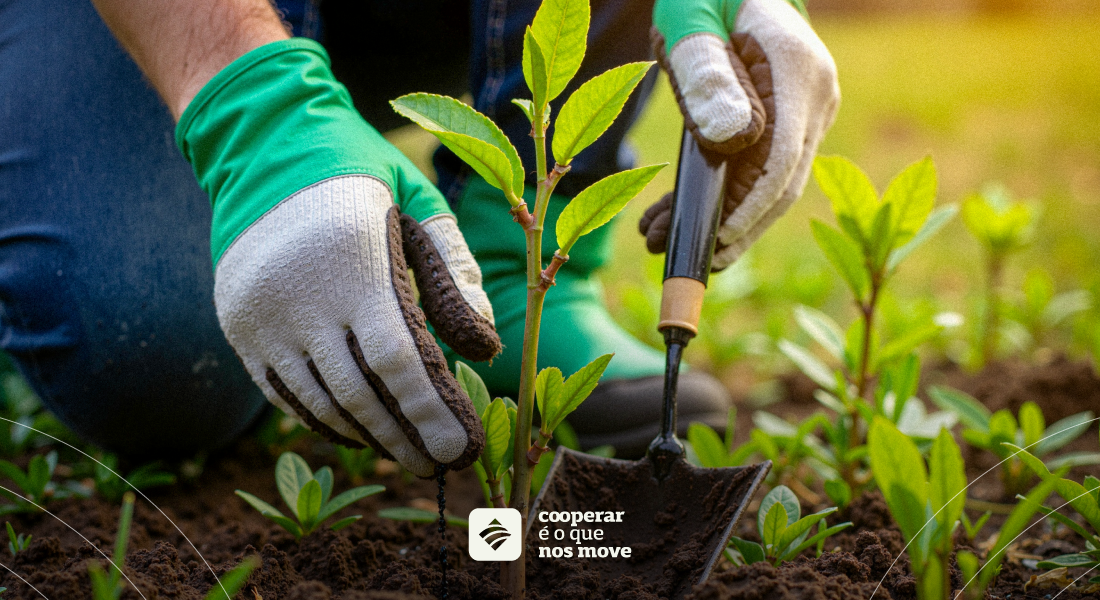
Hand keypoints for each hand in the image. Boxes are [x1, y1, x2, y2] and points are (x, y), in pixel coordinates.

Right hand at [178, 40, 499, 475]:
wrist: (262, 143)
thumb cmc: (359, 172)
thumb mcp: (417, 200)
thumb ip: (456, 268)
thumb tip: (486, 342)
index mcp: (352, 261)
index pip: (397, 358)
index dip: (430, 411)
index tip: (460, 449)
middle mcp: (299, 295)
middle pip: (358, 392)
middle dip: (403, 437)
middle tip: (439, 465)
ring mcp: (261, 315)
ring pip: (318, 400)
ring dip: (364, 436)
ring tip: (404, 455)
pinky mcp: (237, 325)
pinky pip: (281, 392)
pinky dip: (321, 419)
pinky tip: (355, 432)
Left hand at [641, 0, 839, 268]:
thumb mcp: (694, 22)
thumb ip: (708, 72)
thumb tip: (732, 137)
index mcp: (797, 73)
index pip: (781, 161)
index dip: (749, 210)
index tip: (712, 242)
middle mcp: (813, 98)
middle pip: (779, 185)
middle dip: (727, 228)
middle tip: (666, 252)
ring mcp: (804, 112)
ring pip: (767, 185)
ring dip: (717, 219)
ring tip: (655, 238)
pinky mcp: (787, 121)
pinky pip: (757, 171)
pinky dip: (719, 197)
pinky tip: (674, 216)